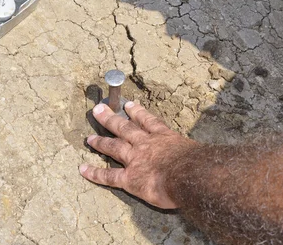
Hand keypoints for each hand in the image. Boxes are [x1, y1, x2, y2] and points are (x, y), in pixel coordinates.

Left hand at [79, 102, 198, 208]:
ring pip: (114, 147)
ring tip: (89, 138)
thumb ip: (191, 153)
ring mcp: (135, 159)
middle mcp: (146, 144)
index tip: (128, 105)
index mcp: (164, 137)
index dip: (137, 112)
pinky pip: (109, 176)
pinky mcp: (129, 178)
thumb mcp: (197, 152)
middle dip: (111, 118)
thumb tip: (199, 160)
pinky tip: (83, 170)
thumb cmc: (198, 164)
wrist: (190, 174)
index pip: (148, 121)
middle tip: (99, 109)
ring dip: (100, 142)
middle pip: (125, 127)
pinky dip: (95, 173)